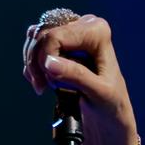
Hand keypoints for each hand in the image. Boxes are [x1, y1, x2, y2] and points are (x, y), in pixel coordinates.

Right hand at [21, 12, 138, 144]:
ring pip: (35, 38)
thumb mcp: (98, 93)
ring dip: (32, 64)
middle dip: (37, 62)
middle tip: (42, 86)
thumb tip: (49, 62)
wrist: (110, 117)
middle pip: (42, 34)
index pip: (55, 36)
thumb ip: (76, 76)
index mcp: (98, 32)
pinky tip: (41, 81)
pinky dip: (32, 63)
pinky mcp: (62, 43)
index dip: (46, 58)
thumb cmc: (112, 105)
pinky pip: (35, 44)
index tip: (51, 83)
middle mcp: (85, 26)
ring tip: (42, 86)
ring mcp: (72, 33)